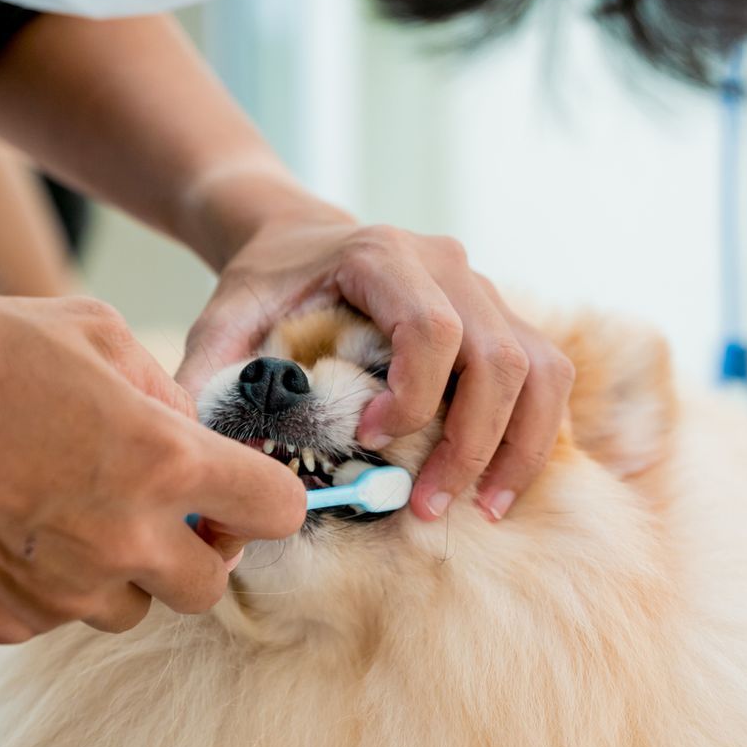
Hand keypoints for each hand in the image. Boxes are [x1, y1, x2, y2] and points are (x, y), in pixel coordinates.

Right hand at [0, 295, 302, 641]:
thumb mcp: (80, 326)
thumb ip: (153, 381)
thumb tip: (180, 421)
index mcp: (162, 463)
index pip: (280, 510)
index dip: (268, 496)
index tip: (239, 484)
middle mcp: (127, 543)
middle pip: (211, 584)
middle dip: (196, 548)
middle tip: (152, 504)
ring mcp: (65, 593)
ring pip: (132, 608)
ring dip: (122, 571)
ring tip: (66, 510)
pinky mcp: (7, 623)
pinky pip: (55, 615)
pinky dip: (48, 583)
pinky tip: (5, 528)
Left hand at [177, 213, 574, 521]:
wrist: (298, 238)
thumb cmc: (264, 286)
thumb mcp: (223, 322)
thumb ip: (205, 379)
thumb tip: (198, 457)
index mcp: (382, 256)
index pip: (431, 326)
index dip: (414, 394)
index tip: (369, 440)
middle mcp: (448, 264)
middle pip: (498, 355)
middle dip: (470, 441)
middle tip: (426, 506)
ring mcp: (486, 289)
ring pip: (540, 369)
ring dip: (516, 446)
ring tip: (481, 509)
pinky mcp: (504, 318)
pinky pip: (547, 376)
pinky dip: (533, 433)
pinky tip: (500, 484)